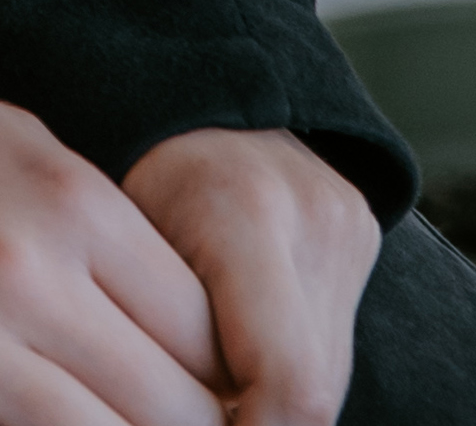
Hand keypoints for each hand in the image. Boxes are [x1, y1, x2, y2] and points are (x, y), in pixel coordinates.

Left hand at [123, 132, 378, 425]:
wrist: (181, 84)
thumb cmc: (119, 170)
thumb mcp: (115, 246)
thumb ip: (154, 339)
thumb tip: (161, 416)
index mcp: (241, 212)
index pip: (289, 384)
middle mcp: (311, 213)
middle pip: (314, 388)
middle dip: (257, 421)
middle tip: (190, 415)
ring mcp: (345, 219)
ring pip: (327, 372)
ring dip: (271, 399)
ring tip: (206, 391)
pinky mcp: (361, 226)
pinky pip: (330, 336)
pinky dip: (284, 368)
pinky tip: (235, 363)